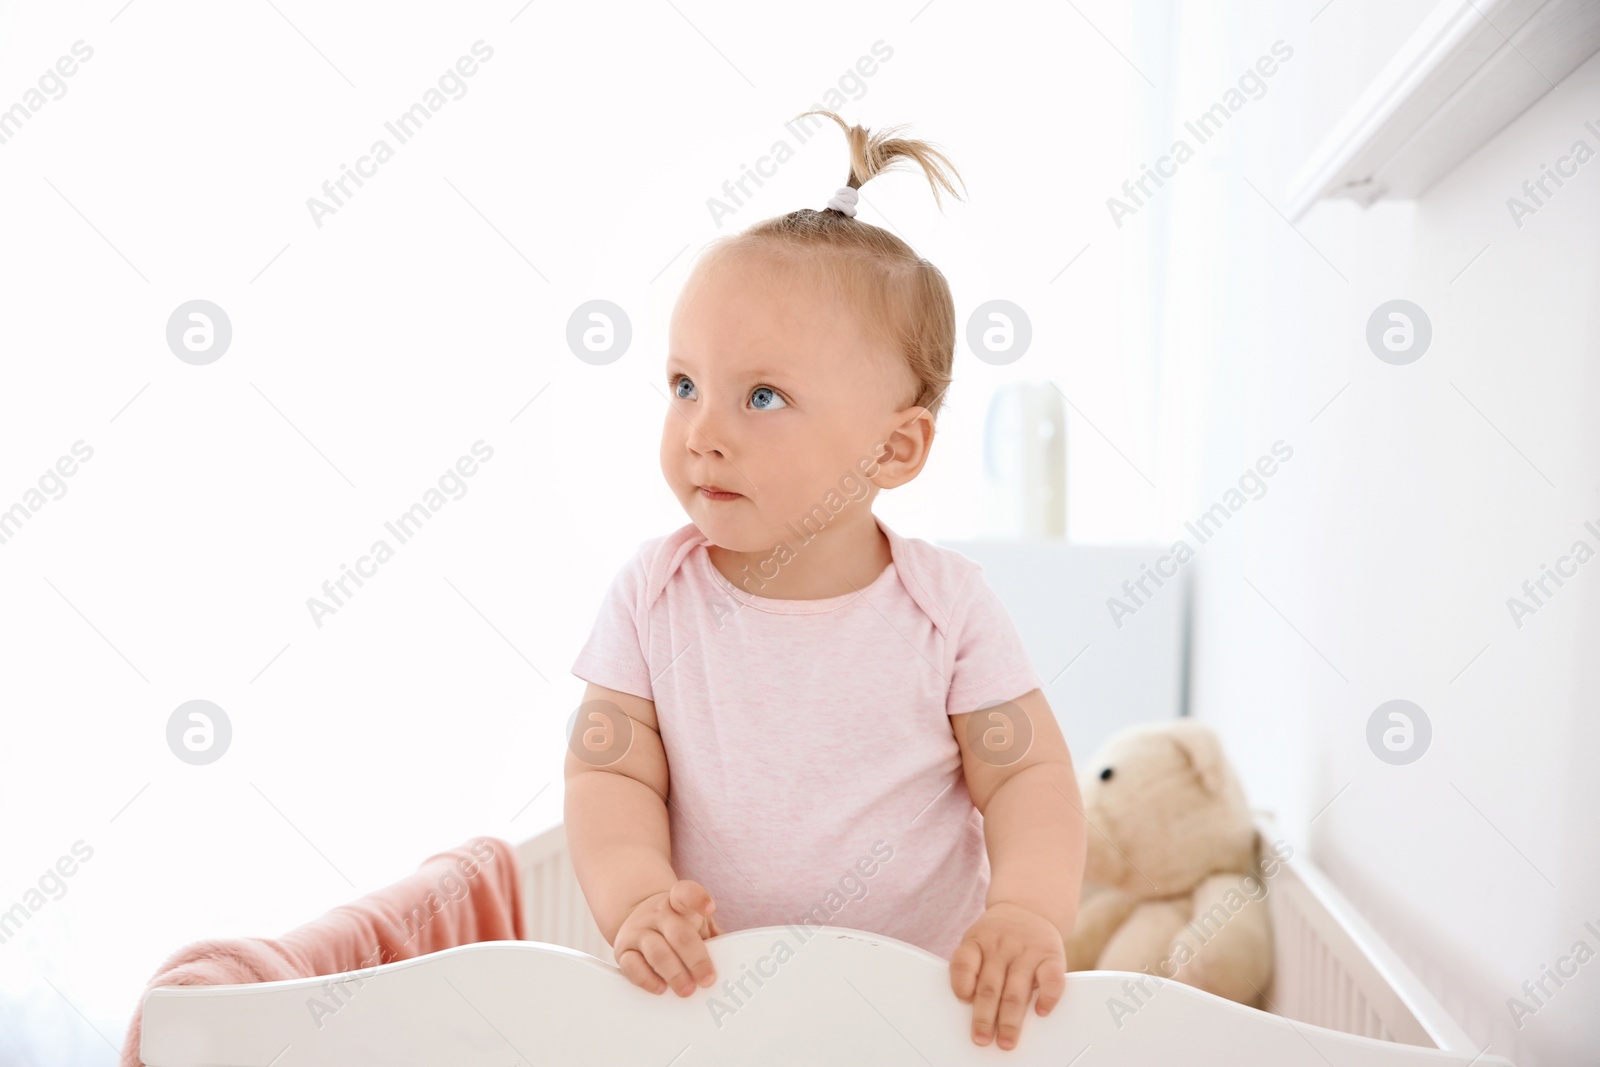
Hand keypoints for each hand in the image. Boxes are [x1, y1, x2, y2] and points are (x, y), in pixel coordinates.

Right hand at [613, 879, 721, 997]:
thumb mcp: (695, 922)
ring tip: (687, 990)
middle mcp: (657, 914)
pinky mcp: (623, 950)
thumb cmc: (678, 926)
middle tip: (707, 980)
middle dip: (696, 959)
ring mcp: (638, 931)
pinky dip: (648, 980)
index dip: (697, 898)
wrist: (640, 919)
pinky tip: (661, 988)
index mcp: (677, 903)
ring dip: (675, 974)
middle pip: (678, 933)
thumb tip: (737, 962)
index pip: (685, 894)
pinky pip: (632, 966)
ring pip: (656, 951)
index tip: (710, 908)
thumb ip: (712, 936)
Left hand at [950, 901, 1067, 1049]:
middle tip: (982, 1038)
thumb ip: (971, 968)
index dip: (962, 983)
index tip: (964, 1001)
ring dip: (1011, 1019)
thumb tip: (968, 1006)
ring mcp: (1027, 950)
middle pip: (990, 986)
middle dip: (984, 1017)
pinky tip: (1041, 1011)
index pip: (964, 963)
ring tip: (1007, 1039)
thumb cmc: (998, 935)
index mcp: (977, 942)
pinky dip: (1047, 997)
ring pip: (1017, 990)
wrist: (1029, 907)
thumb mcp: (977, 941)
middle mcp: (1001, 946)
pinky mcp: (1051, 956)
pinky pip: (1051, 979)